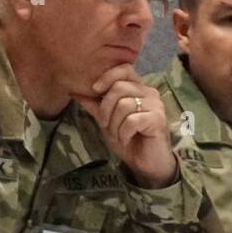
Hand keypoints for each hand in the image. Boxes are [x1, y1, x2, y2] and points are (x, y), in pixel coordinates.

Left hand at [74, 64, 176, 188]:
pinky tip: (126, 139)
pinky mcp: (158, 119)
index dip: (108, 77)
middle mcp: (149, 93)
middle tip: (106, 125)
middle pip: (119, 88)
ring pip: (124, 105)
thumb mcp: (106, 120)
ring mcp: (155, 105)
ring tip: (119, 135)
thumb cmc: (128, 139)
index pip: (124, 69)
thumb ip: (94, 105)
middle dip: (106, 109)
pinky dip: (123, 133)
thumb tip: (74, 91)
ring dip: (114, 124)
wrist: (145, 163)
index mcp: (138, 89)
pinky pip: (132, 120)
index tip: (95, 90)